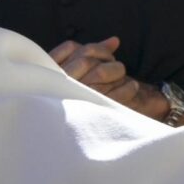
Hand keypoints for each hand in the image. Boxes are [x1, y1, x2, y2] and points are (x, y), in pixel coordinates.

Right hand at [50, 37, 170, 119]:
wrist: (63, 143)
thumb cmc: (69, 102)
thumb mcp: (73, 76)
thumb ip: (93, 55)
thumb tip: (115, 40)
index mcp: (51, 73)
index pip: (71, 48)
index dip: (95, 48)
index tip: (109, 53)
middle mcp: (61, 83)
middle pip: (86, 57)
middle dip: (106, 58)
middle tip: (116, 68)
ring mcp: (75, 97)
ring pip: (99, 72)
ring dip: (117, 71)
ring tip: (123, 77)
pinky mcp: (91, 113)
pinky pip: (114, 95)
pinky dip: (127, 88)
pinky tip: (132, 87)